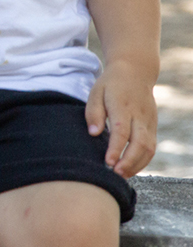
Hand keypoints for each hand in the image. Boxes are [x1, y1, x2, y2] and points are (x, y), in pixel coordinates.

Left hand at [85, 61, 157, 177]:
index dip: (116, 148)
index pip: (122, 131)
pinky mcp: (153, 126)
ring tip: (121, 175)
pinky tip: (130, 168)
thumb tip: (94, 134)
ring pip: (149, 148)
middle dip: (129, 161)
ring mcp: (149, 121)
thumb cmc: (110, 84)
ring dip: (137, 164)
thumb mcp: (96, 92)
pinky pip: (152, 146)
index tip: (108, 162)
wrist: (136, 72)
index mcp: (123, 105)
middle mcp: (140, 114)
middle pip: (140, 143)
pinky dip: (142, 160)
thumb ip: (93, 113)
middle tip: (115, 174)